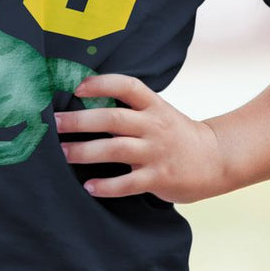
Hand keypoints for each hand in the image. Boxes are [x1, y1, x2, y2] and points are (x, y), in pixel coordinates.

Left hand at [56, 73, 227, 203]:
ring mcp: (157, 152)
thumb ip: (128, 108)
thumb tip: (83, 102)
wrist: (215, 159)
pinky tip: (88, 186)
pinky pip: (129, 183)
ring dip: (86, 151)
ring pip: (116, 149)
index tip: (76, 87)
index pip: (127, 86)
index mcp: (153, 105)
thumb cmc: (175, 133)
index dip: (102, 83)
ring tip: (63, 154)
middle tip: (54, 123)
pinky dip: (107, 186)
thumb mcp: (157, 112)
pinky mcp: (160, 178)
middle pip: (113, 118)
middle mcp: (154, 125)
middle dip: (81, 120)